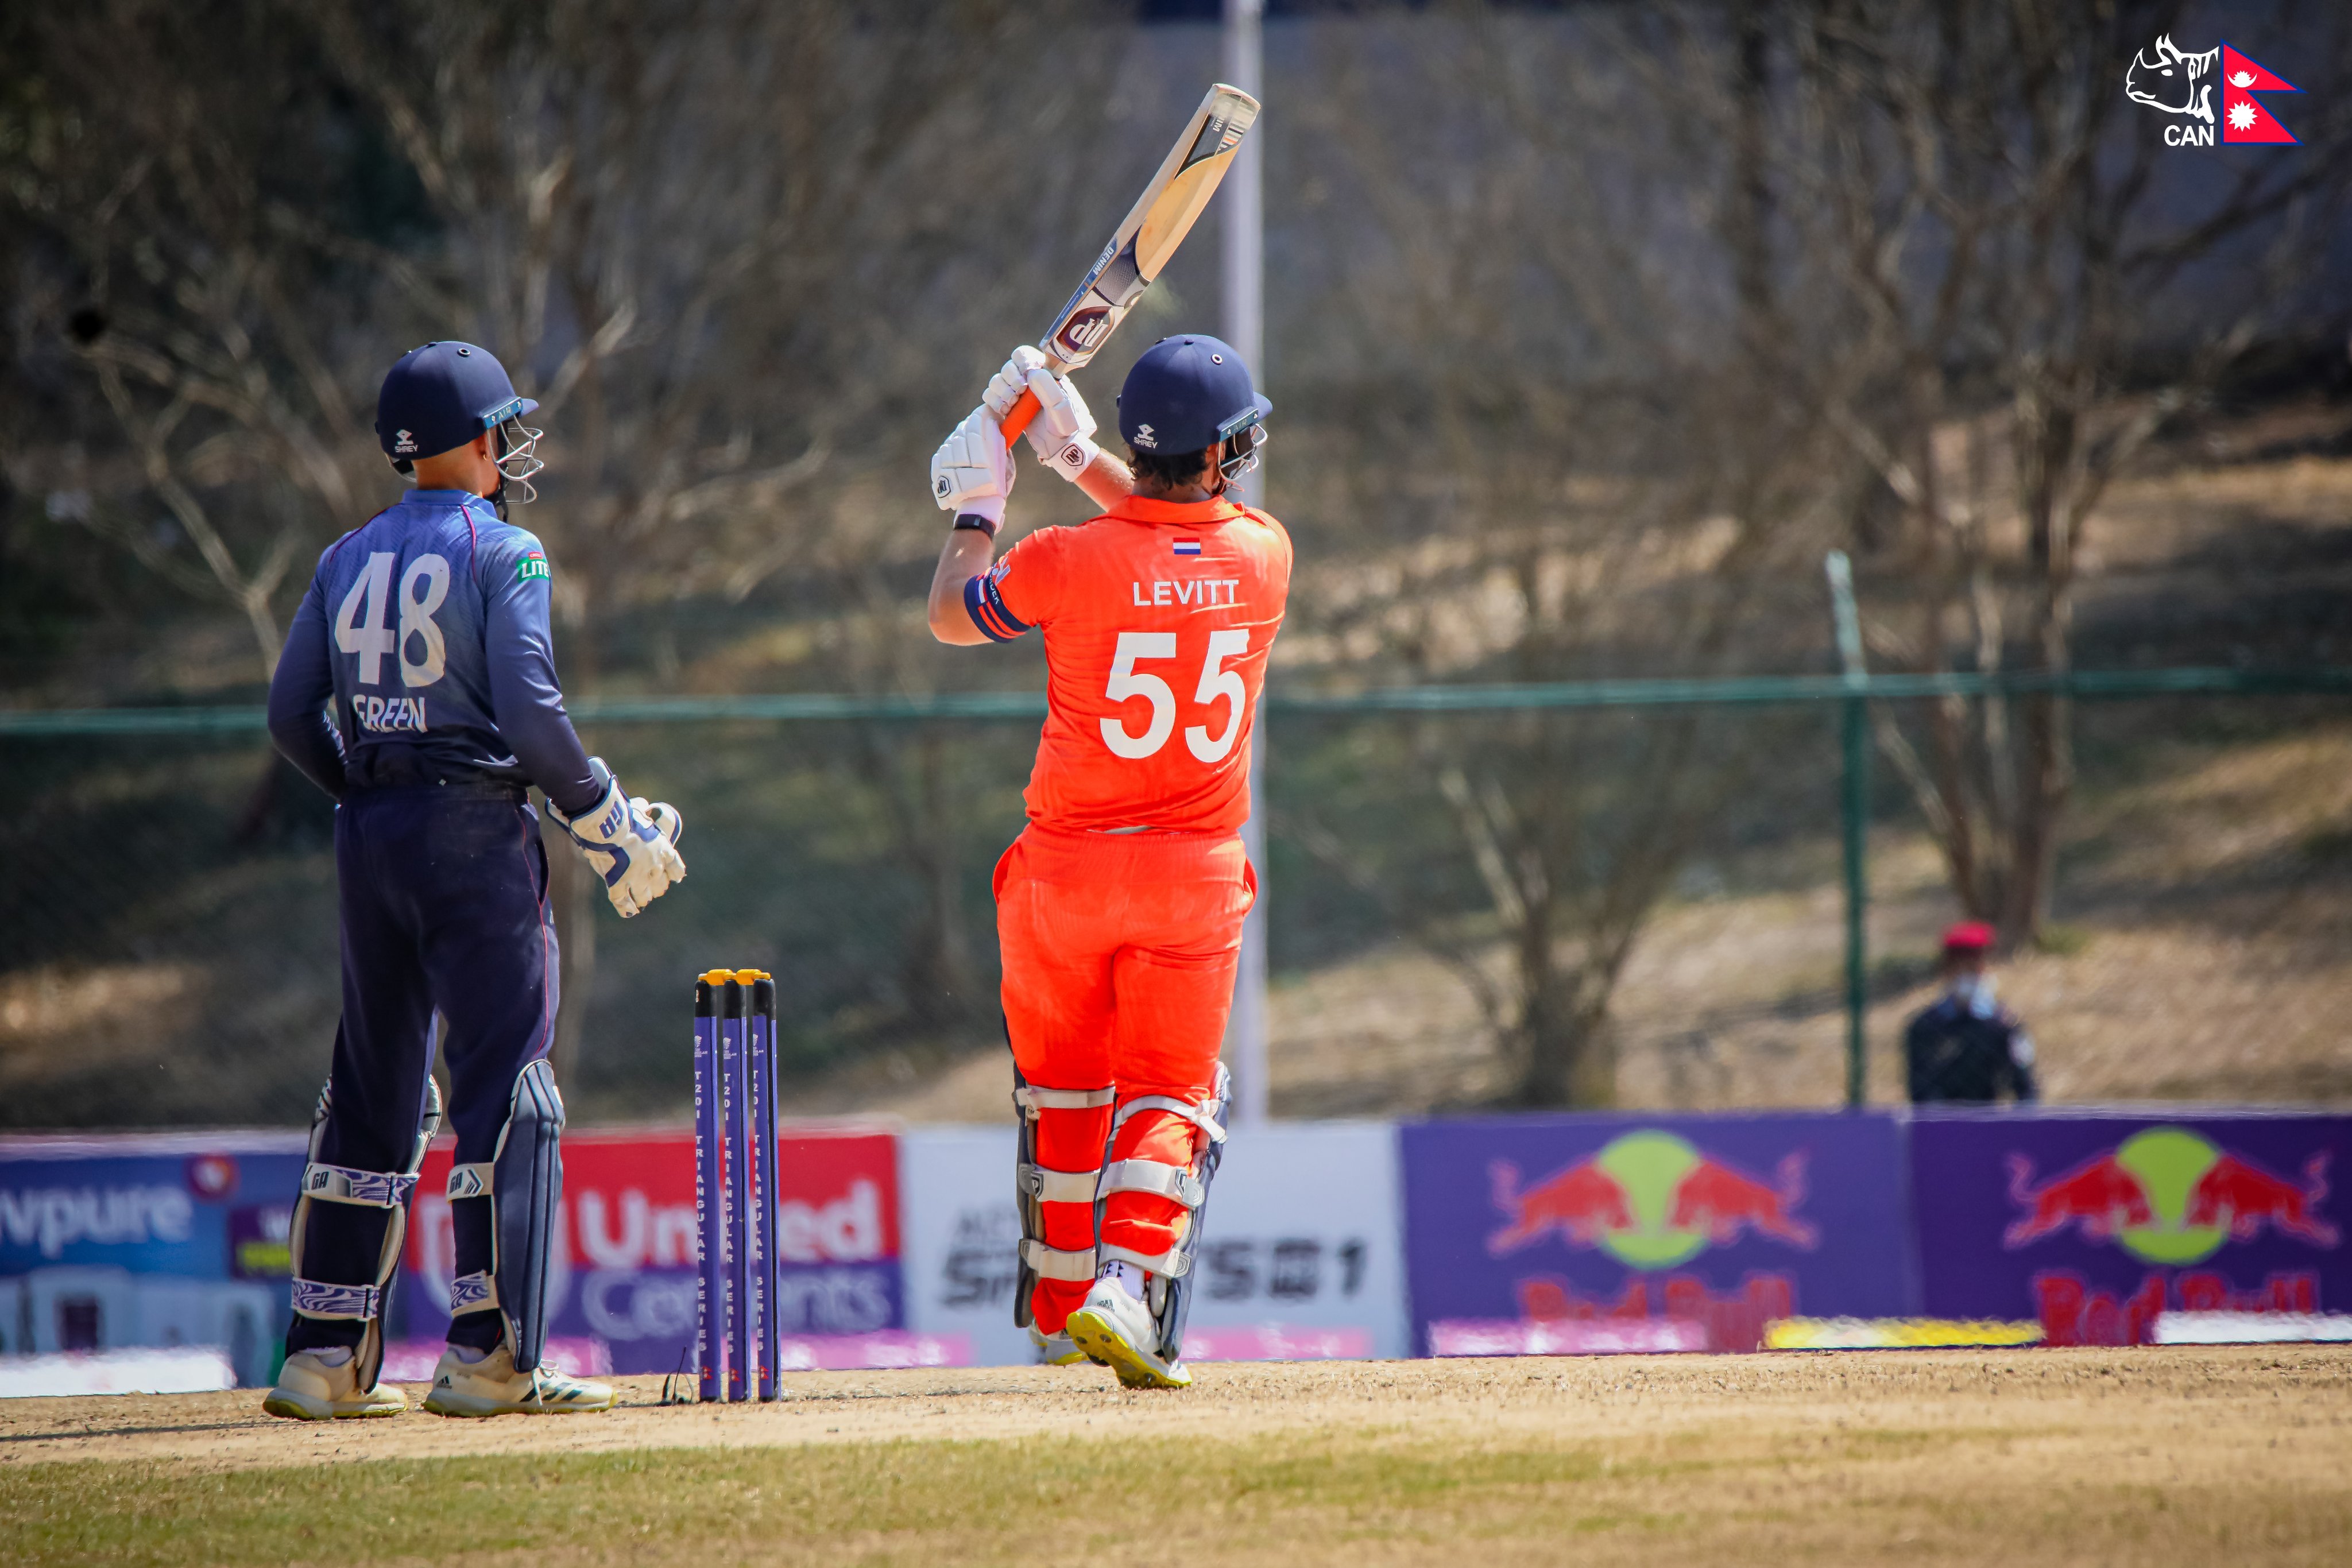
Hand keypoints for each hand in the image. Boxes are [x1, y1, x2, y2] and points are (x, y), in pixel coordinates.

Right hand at [545, 760, 685, 917]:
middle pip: (660, 886)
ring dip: (643, 898)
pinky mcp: (618, 884)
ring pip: (643, 896)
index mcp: (664, 850)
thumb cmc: (624, 815)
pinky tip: (629, 912)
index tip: (673, 878)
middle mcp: (654, 867)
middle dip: (656, 888)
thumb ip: (643, 813)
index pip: (676, 869)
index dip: (673, 874)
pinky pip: (623, 901)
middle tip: (653, 890)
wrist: (609, 826)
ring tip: (641, 901)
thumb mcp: (640, 812)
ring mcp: (636, 878)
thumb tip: (642, 805)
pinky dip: (626, 908)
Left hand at [929, 405, 1015, 520]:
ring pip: (952, 441)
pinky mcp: (939, 471)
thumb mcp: (1006, 469)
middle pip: (963, 431)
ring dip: (959, 435)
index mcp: (983, 456)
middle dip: (971, 423)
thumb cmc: (997, 489)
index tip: (985, 411)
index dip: (981, 415)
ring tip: (967, 436)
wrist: (977, 511)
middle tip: (977, 419)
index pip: (978, 426)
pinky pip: (941, 452)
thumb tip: (996, 428)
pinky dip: (949, 447)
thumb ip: (1001, 448)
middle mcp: (964, 459)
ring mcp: (949, 465)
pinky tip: (956, 447)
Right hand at [981, 346, 1098, 482]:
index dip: (1021, 361)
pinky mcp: (1008, 407)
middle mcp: (1028, 380)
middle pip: (1007, 367)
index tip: (1026, 374)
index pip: (1024, 355)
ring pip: (996, 381)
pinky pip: (990, 396)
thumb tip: (1031, 372)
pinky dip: (993, 401)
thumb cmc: (1065, 425)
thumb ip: (1049, 388)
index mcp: (1043, 373)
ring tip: (1012, 404)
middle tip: (1019, 393)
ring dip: (1001, 391)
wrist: (1059, 447)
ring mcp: (1017, 393)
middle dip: (1010, 380)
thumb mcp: (1061, 407)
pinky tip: (1005, 410)